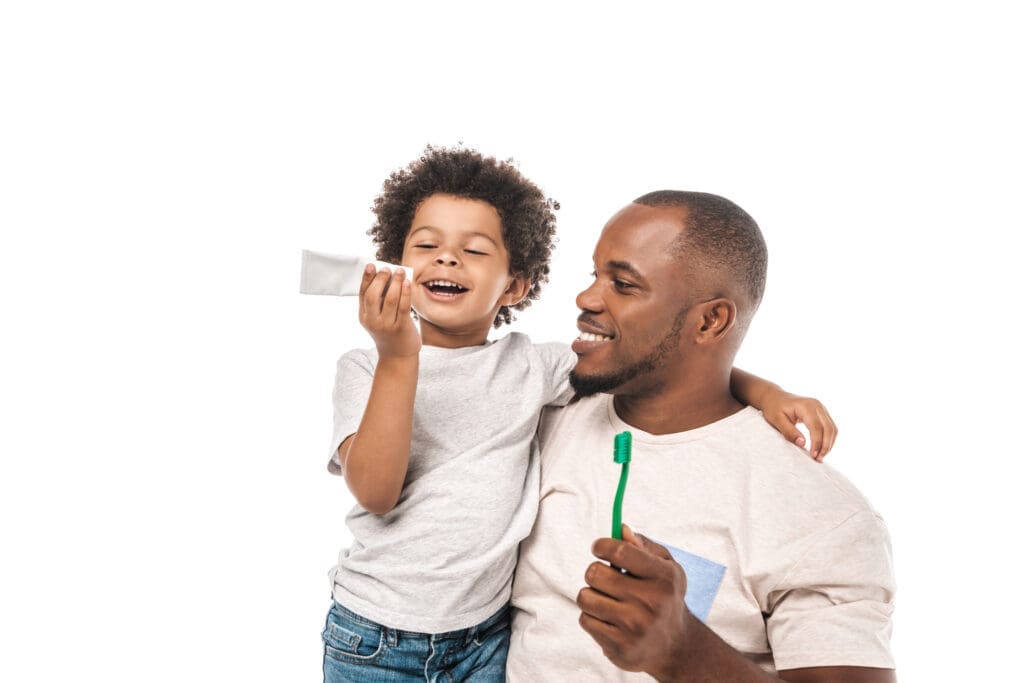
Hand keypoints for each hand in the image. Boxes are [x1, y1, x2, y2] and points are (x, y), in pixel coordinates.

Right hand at [358, 264, 419, 357]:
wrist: (397, 356)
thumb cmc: (389, 332)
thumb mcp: (377, 319)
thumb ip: (379, 301)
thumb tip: (389, 276)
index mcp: (364, 317)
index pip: (363, 294)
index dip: (366, 278)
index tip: (371, 265)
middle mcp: (373, 322)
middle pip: (373, 296)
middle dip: (380, 279)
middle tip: (388, 268)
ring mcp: (387, 326)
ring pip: (390, 299)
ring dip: (395, 283)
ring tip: (400, 272)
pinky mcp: (401, 328)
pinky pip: (404, 306)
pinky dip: (405, 292)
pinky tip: (407, 283)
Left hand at [577, 525, 693, 677]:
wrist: (674, 647)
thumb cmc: (665, 598)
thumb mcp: (666, 568)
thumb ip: (644, 546)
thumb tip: (621, 528)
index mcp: (664, 578)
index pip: (620, 551)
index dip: (602, 545)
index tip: (599, 548)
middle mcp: (650, 603)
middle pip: (594, 573)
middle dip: (595, 573)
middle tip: (606, 579)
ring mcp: (634, 627)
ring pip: (585, 597)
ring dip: (592, 596)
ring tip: (609, 601)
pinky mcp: (620, 647)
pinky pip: (585, 620)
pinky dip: (592, 618)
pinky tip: (610, 621)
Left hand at [760, 390, 836, 460]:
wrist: (774, 397)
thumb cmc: (774, 408)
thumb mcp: (777, 420)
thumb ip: (789, 432)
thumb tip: (803, 444)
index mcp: (806, 406)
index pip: (817, 427)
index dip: (817, 443)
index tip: (813, 456)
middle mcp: (817, 405)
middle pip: (829, 428)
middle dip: (826, 446)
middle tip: (818, 459)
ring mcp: (821, 408)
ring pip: (832, 428)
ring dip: (829, 444)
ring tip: (820, 456)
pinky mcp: (822, 413)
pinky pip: (830, 427)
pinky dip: (828, 439)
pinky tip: (821, 449)